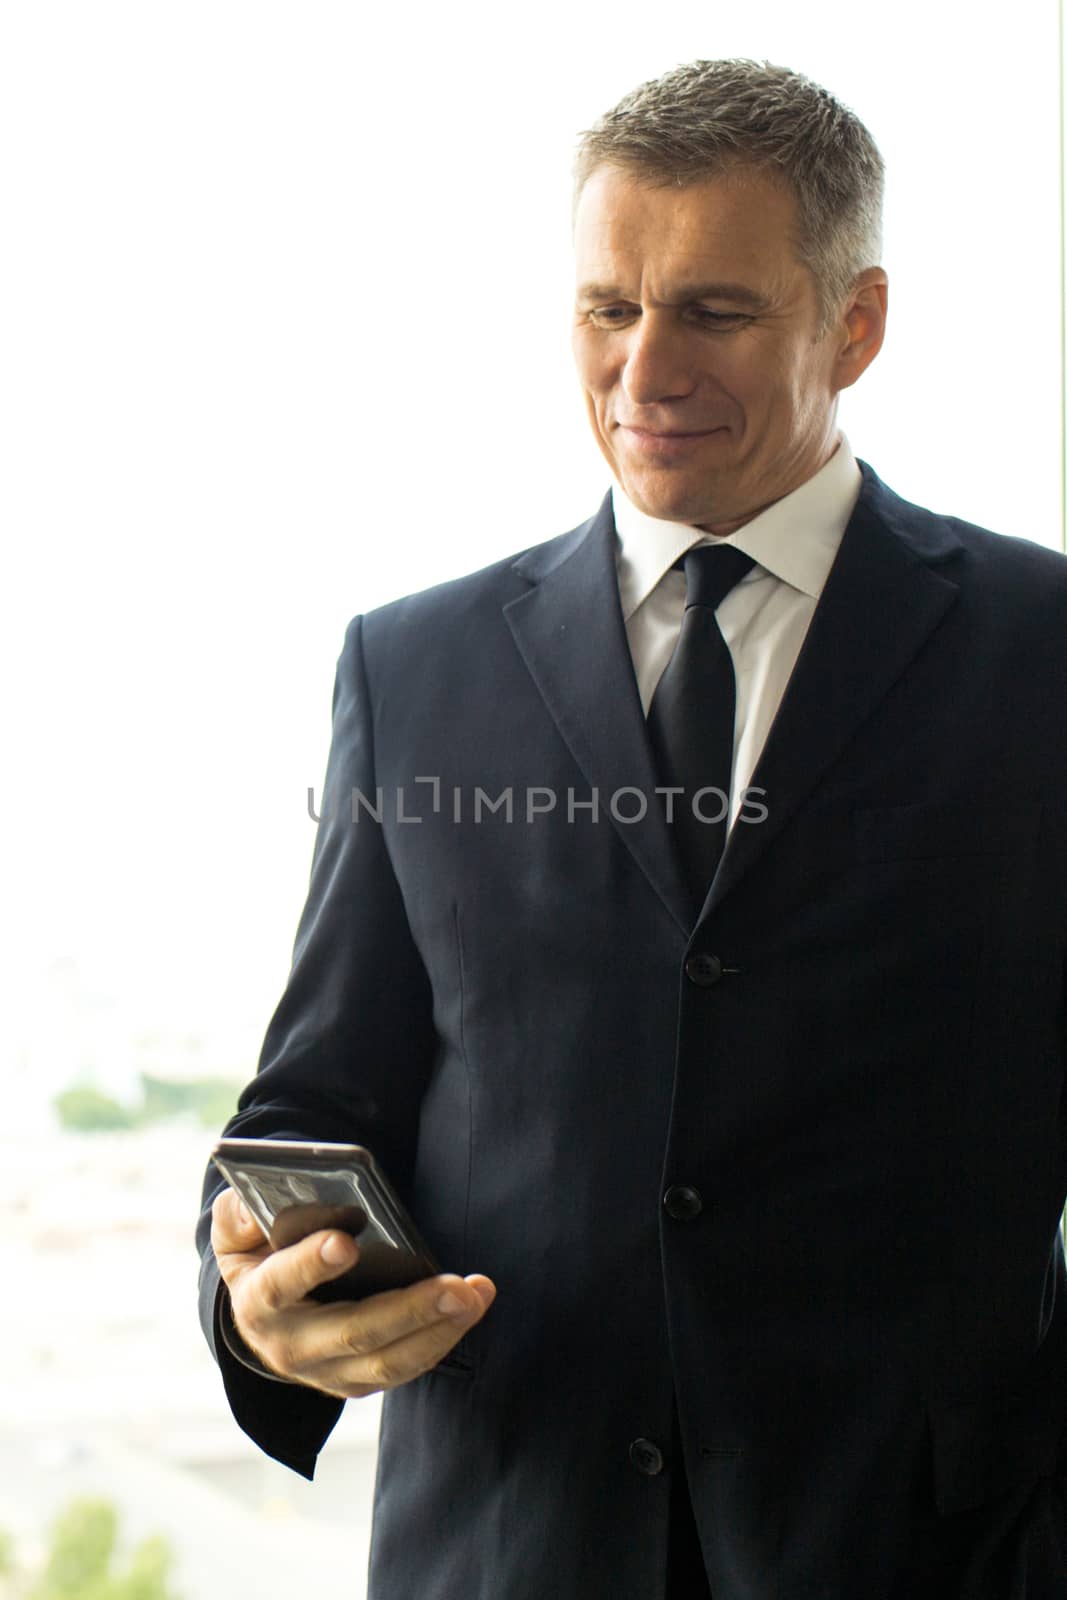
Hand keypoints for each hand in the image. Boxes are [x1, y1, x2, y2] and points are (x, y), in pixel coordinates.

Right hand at [210, 1186, 496, 1398]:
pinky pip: (403, 1368)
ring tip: (476, 1294)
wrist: (262, 1318)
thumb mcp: (236, 1232)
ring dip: (439, 1329)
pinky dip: (441, 1340)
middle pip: (354, 1333)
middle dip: (409, 1310)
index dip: (310, 1264)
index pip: (281, 1284)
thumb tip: (252, 1202)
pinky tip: (471, 1306)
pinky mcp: (357, 1380)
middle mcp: (292, 1347)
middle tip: (456, 1286)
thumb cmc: (258, 1258)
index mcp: (258, 1302)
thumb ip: (239, 1214)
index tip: (345, 1242)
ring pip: (389, 1360)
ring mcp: (327, 1371)